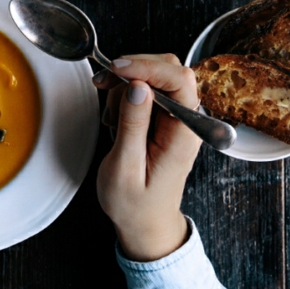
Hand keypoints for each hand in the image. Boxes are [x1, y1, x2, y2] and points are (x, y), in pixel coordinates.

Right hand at [93, 54, 200, 261]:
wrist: (145, 222)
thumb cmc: (135, 204)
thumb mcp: (125, 168)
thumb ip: (133, 125)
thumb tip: (138, 85)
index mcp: (183, 134)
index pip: (179, 80)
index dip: (148, 66)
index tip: (117, 69)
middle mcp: (185, 121)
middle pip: (169, 69)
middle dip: (134, 69)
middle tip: (103, 83)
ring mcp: (176, 117)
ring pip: (156, 74)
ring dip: (126, 83)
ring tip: (110, 114)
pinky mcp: (164, 117)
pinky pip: (148, 89)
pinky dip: (126, 91)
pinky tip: (114, 112)